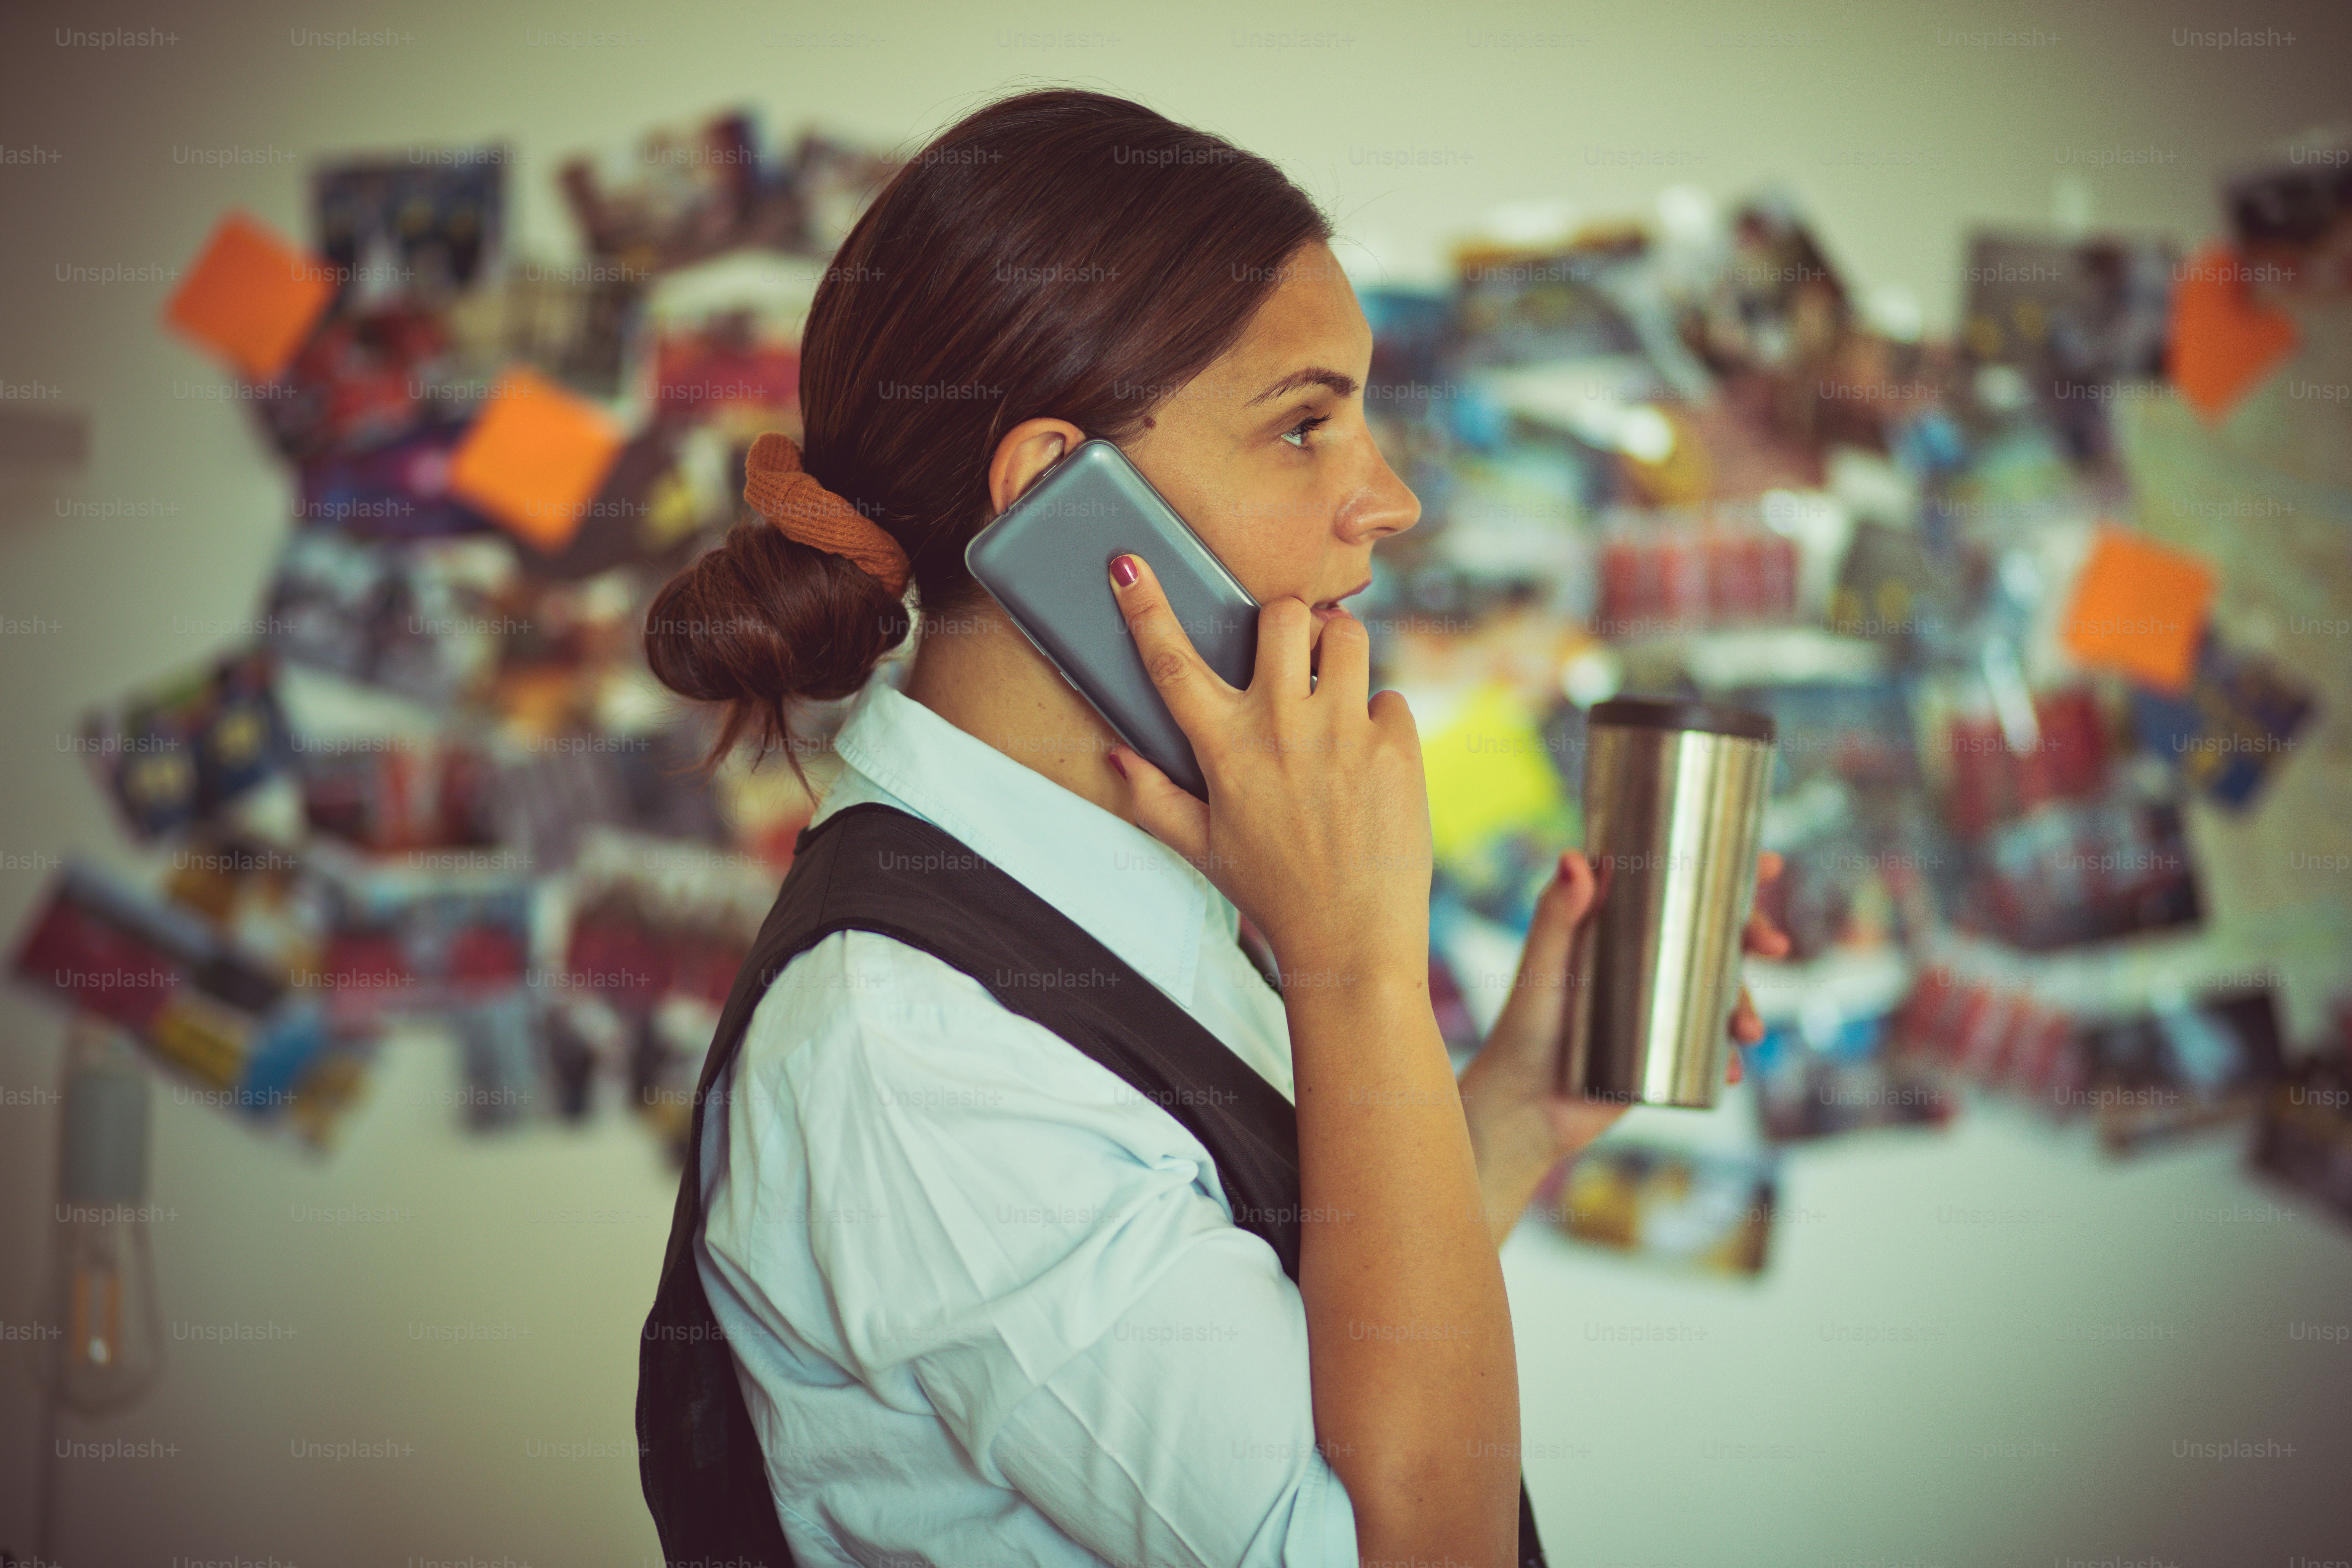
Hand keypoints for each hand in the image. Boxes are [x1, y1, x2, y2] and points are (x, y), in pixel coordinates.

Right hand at [1104, 554, 1432, 987]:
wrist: (1351, 944)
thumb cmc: (1273, 895)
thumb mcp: (1202, 850)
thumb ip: (1153, 799)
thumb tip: (1114, 756)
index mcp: (1225, 750)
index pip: (1172, 661)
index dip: (1145, 605)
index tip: (1127, 562)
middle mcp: (1282, 728)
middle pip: (1280, 615)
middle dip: (1285, 617)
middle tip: (1290, 649)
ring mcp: (1343, 733)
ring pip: (1347, 634)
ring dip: (1339, 650)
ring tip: (1336, 688)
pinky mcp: (1397, 746)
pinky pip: (1391, 697)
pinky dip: (1381, 719)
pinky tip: (1371, 760)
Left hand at [1460, 851, 1789, 1170]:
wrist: (1524, 1109)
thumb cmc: (1523, 1030)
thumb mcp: (1542, 968)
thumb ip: (1554, 917)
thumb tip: (1575, 858)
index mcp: (1617, 926)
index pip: (1677, 887)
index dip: (1727, 872)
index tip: (1770, 864)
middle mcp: (1643, 960)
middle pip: (1714, 936)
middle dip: (1753, 936)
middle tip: (1774, 945)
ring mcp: (1658, 1006)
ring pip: (1722, 993)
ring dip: (1747, 1005)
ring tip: (1747, 1030)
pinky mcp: (1665, 1051)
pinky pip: (1711, 1046)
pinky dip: (1728, 1056)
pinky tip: (1731, 1069)